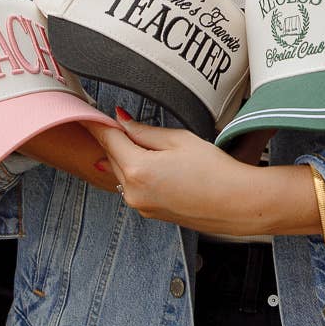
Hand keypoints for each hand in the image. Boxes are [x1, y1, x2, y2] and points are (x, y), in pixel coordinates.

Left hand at [88, 112, 320, 236]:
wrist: (237, 204)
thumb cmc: (215, 171)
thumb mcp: (179, 140)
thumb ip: (145, 131)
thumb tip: (123, 121)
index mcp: (138, 169)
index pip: (108, 139)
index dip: (97, 123)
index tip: (87, 112)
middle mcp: (133, 192)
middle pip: (113, 156)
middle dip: (115, 138)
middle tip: (120, 120)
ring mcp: (141, 206)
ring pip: (123, 172)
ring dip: (126, 156)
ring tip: (145, 142)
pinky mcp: (151, 213)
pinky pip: (134, 187)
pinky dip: (137, 172)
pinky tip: (155, 164)